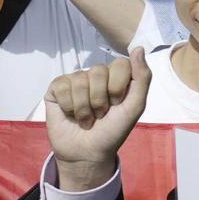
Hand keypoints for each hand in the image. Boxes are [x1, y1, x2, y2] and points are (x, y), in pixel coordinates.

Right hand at [41, 48, 151, 191]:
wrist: (88, 152)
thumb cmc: (113, 130)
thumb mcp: (135, 106)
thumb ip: (142, 77)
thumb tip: (138, 47)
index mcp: (116, 77)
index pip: (120, 63)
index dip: (118, 87)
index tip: (117, 104)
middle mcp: (95, 75)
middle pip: (97, 71)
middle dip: (100, 99)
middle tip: (100, 114)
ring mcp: (75, 80)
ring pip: (79, 80)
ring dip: (84, 107)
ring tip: (86, 118)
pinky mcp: (56, 88)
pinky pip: (61, 86)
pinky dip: (68, 106)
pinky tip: (71, 114)